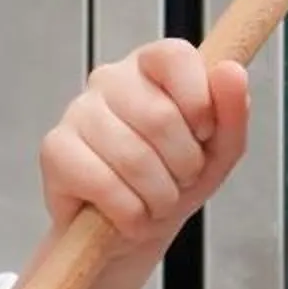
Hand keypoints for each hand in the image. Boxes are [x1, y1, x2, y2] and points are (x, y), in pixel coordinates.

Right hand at [37, 41, 250, 288]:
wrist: (133, 233)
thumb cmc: (174, 180)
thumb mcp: (219, 150)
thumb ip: (232, 111)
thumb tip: (231, 70)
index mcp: (150, 67)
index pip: (175, 56)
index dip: (199, 102)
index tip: (203, 134)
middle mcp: (109, 79)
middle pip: (160, 117)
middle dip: (184, 166)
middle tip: (179, 181)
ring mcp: (78, 112)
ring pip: (134, 158)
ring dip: (159, 197)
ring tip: (156, 203)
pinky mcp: (55, 150)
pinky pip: (103, 184)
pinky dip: (129, 213)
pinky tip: (130, 216)